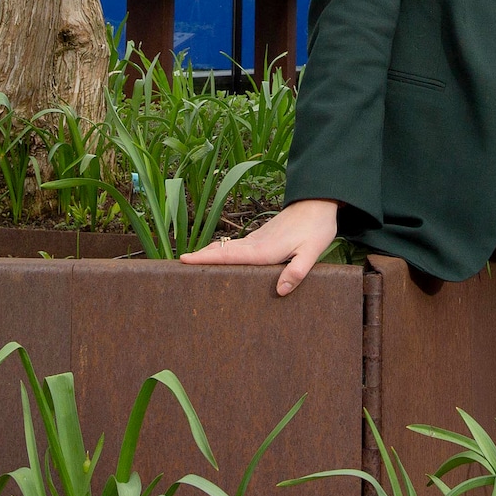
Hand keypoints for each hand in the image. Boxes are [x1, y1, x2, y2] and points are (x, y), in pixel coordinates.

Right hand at [178, 198, 339, 295]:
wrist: (317, 203)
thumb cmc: (316, 228)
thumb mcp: (311, 252)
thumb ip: (296, 272)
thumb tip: (280, 292)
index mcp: (263, 250)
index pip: (229, 256)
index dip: (207, 258)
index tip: (185, 259)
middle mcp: (255, 244)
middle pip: (222, 251)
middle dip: (200, 257)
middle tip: (178, 265)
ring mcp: (257, 239)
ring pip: (227, 248)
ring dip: (209, 254)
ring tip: (191, 263)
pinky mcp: (261, 238)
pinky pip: (236, 247)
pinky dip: (221, 252)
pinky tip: (219, 258)